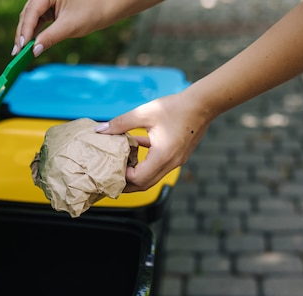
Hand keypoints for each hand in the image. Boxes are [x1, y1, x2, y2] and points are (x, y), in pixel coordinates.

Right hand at [12, 0, 162, 56]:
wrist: (111, 5)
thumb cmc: (94, 11)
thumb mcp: (70, 26)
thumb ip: (50, 37)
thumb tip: (34, 51)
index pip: (31, 12)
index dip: (24, 31)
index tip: (20, 47)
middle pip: (28, 14)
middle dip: (23, 33)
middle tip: (16, 53)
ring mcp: (49, 0)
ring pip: (33, 17)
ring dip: (28, 34)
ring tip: (22, 52)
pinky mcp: (53, 7)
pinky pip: (41, 19)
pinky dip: (36, 31)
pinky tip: (32, 44)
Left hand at [96, 91, 212, 191]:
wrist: (202, 104)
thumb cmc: (175, 107)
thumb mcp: (144, 113)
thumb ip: (121, 123)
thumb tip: (100, 130)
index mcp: (163, 155)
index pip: (138, 178)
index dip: (123, 176)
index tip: (111, 166)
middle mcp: (171, 163)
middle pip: (145, 184)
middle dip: (126, 184)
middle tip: (110, 177)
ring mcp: (176, 162)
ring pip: (152, 178)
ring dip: (136, 175)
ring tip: (120, 166)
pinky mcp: (178, 157)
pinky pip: (159, 167)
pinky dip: (146, 164)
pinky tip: (137, 148)